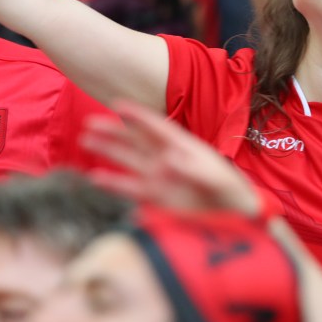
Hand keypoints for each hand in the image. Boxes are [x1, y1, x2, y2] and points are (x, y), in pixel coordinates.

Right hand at [81, 100, 261, 216]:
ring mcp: (160, 177)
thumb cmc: (232, 192)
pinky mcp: (157, 198)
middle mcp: (167, 158)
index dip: (138, 116)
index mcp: (184, 146)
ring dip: (109, 151)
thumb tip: (169, 158)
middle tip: (89, 122)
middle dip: (114, 131)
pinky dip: (114, 183)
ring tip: (85, 140)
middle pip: (136, 141)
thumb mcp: (218, 179)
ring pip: (129, 160)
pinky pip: (130, 188)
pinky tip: (95, 178)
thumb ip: (194, 169)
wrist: (236, 217)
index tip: (117, 104)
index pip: (157, 127)